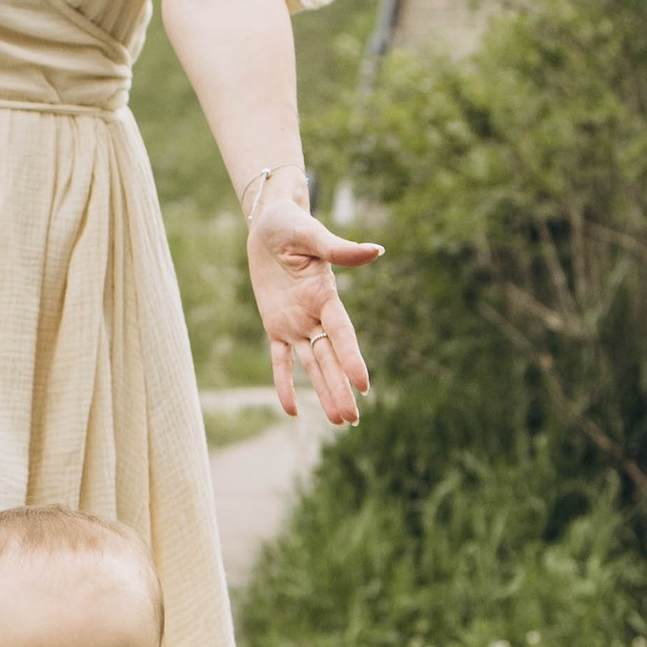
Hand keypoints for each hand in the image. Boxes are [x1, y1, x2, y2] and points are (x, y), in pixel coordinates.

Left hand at [245, 191, 379, 425]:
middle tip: (352, 419)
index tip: (364, 386)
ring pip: (311, 365)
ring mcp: (296, 323)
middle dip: (339, 388)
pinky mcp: (275, 326)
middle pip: (329, 358)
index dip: (352, 359)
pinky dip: (284, 384)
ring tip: (339, 421)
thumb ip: (340, 250)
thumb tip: (377, 251)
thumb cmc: (292, 225)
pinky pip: (280, 361)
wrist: (270, 224)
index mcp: (326, 297)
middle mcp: (315, 316)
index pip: (342, 334)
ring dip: (324, 391)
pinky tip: (292, 410)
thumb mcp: (313, 236)